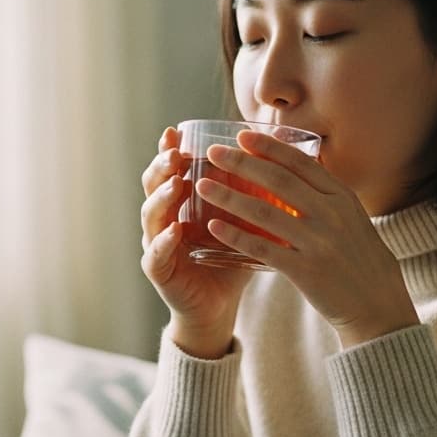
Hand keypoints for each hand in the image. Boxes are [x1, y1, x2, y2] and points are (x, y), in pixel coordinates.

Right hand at [140, 126, 253, 357]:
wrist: (219, 305)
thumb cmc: (230, 258)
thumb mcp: (240, 221)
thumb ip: (250, 194)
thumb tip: (285, 160)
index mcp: (179, 203)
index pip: (169, 170)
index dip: (168, 150)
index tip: (176, 131)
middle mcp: (162, 219)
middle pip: (152, 186)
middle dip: (161, 167)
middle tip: (175, 153)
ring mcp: (157, 245)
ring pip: (151, 215)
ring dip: (162, 197)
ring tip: (176, 184)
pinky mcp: (160, 273)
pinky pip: (155, 255)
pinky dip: (164, 241)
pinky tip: (175, 230)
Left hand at [194, 130, 418, 348]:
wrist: (377, 303)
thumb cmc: (358, 257)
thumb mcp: (350, 216)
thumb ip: (324, 193)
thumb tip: (292, 162)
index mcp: (342, 197)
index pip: (300, 163)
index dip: (269, 147)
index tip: (242, 135)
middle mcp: (331, 215)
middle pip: (278, 180)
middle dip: (242, 163)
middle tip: (213, 152)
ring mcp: (319, 243)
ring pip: (265, 212)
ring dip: (229, 195)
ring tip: (203, 185)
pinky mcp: (306, 271)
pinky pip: (263, 248)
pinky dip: (236, 235)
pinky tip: (214, 225)